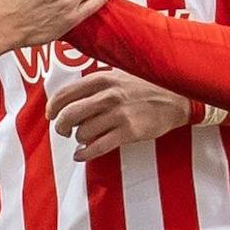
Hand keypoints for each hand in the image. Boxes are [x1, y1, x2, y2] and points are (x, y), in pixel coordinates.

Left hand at [45, 71, 191, 160]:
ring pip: (82, 132)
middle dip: (60, 126)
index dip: (53, 107)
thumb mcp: (119, 74)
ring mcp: (119, 114)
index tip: (51, 115)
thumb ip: (96, 83)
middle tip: (62, 131)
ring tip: (82, 139)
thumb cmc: (145, 87)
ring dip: (78, 139)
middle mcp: (108, 95)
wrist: (177, 98)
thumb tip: (68, 98)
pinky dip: (85, 154)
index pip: (66, 93)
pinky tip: (81, 155)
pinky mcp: (129, 131)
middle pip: (69, 115)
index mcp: (103, 79)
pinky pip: (98, 147)